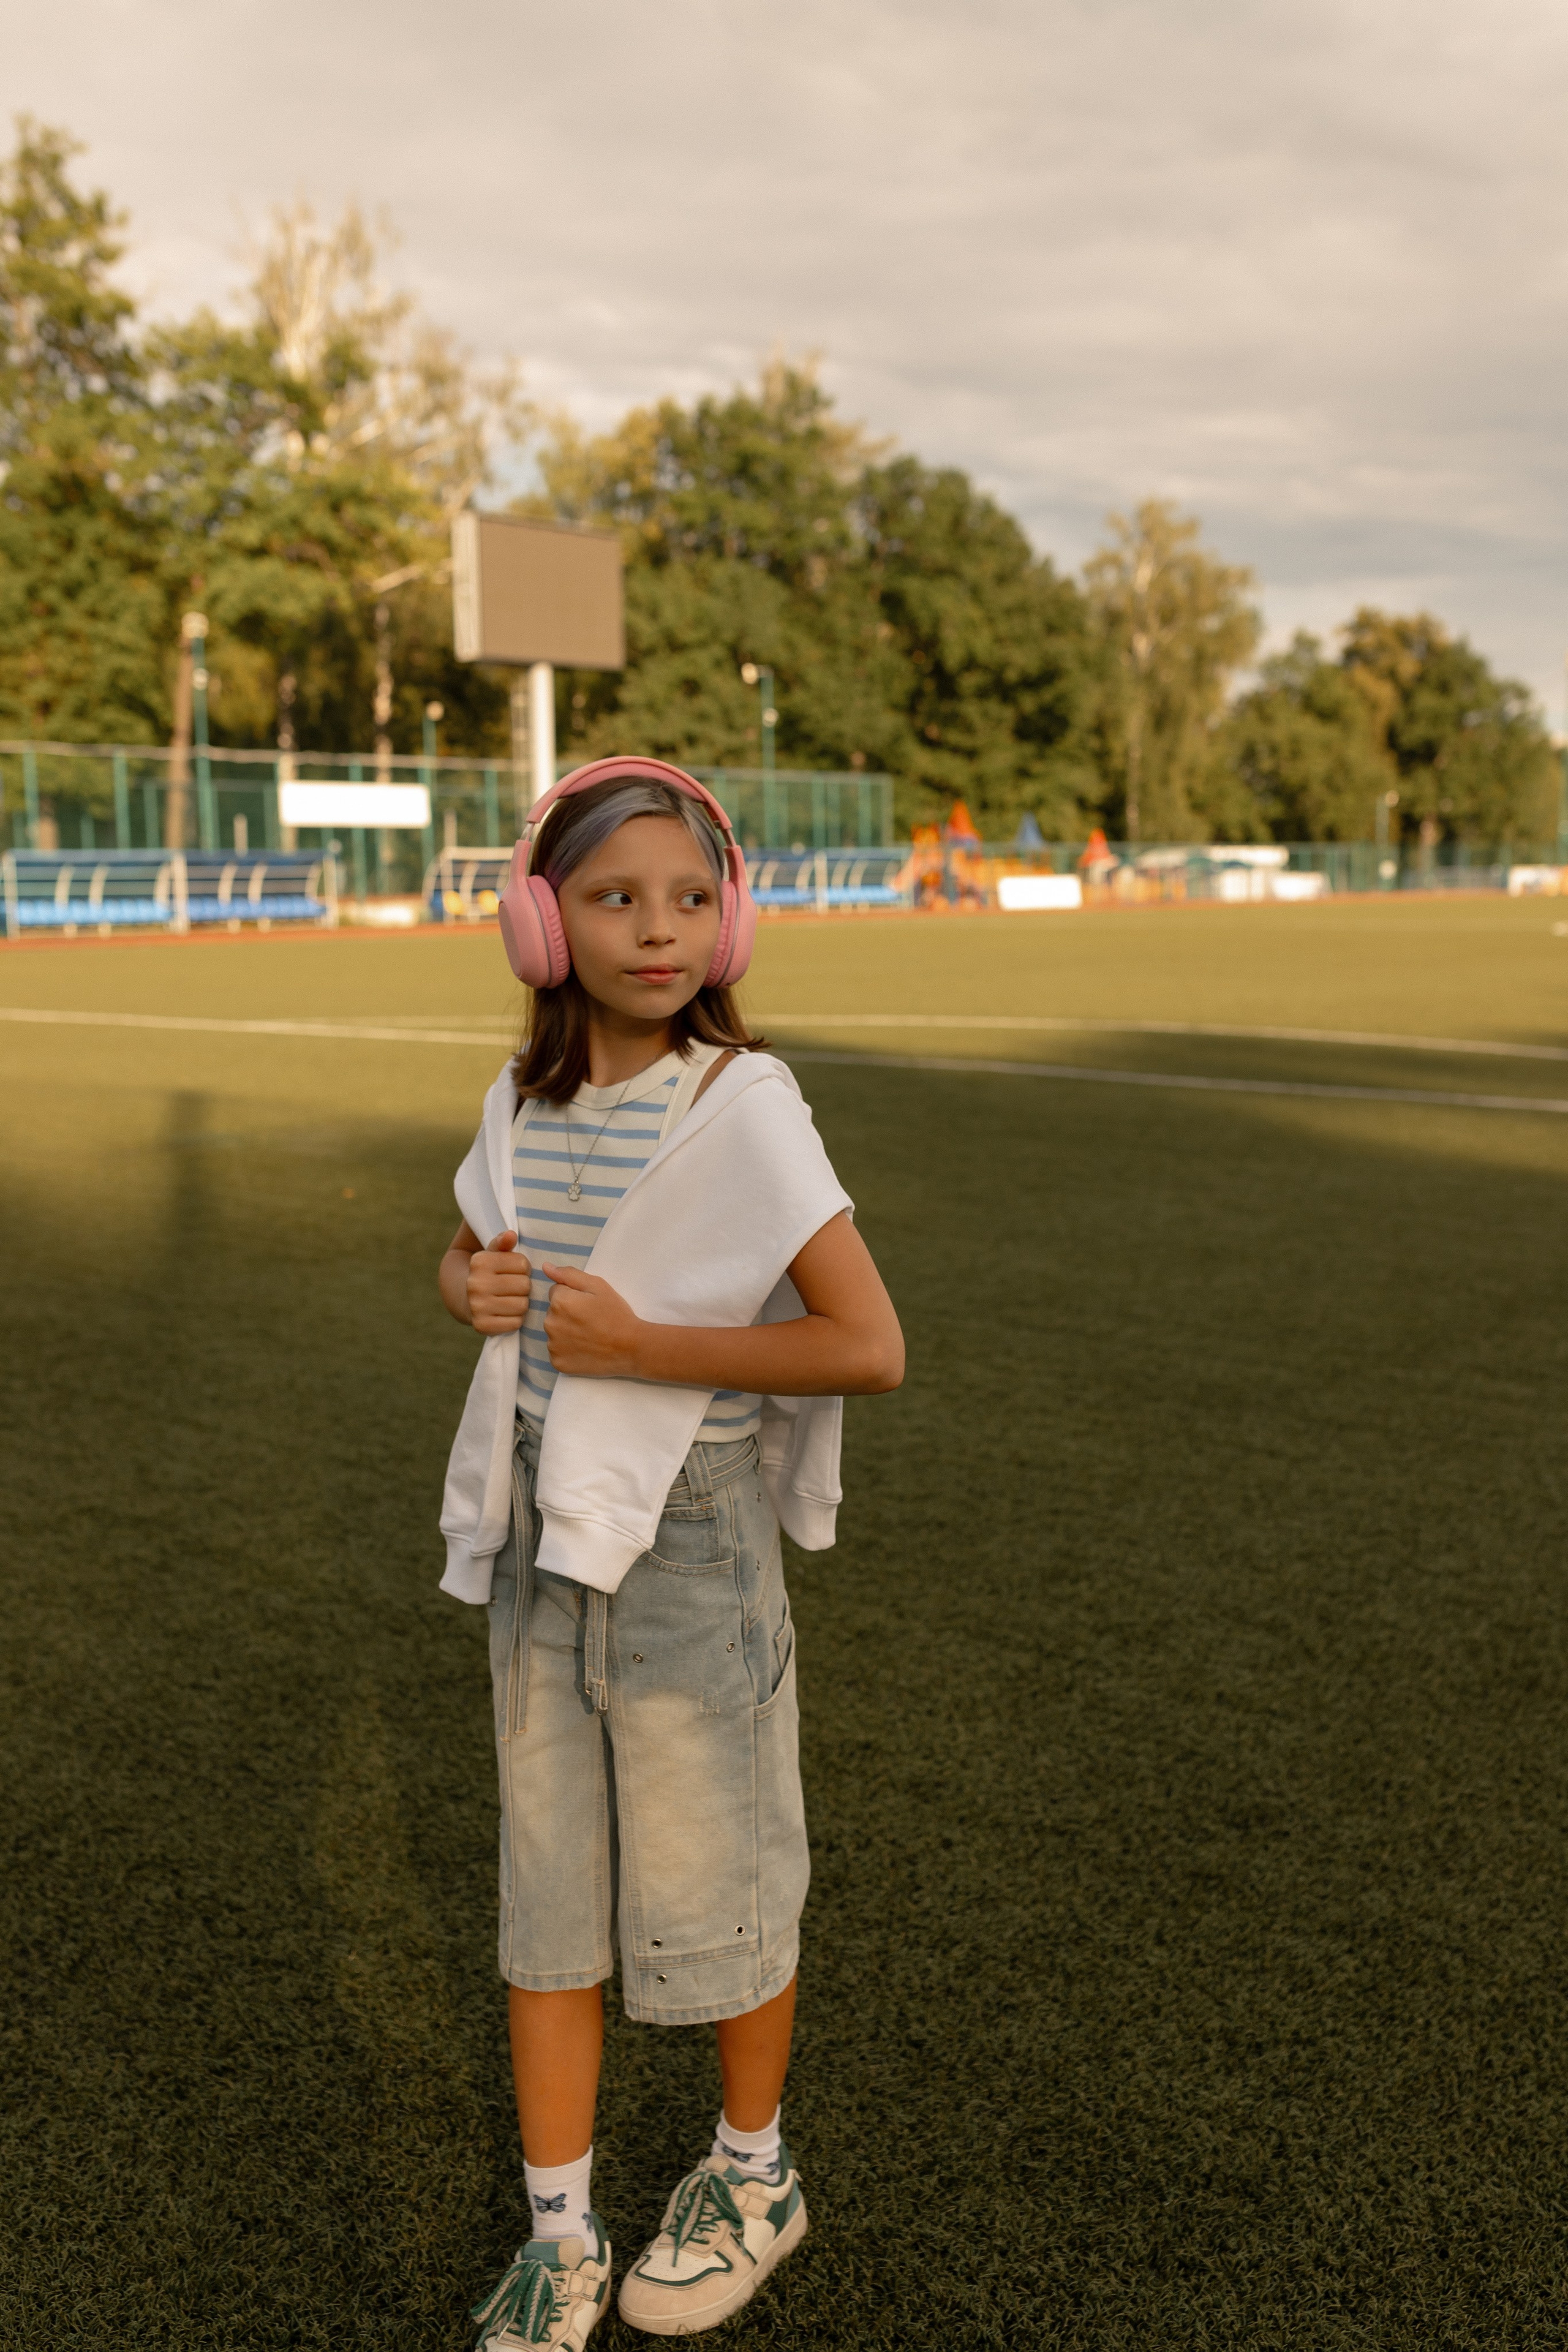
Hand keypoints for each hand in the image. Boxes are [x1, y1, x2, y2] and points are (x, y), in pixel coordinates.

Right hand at [468, 1230, 531, 1333]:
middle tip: (514, 1287)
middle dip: (524, 1286)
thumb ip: (503, 1242)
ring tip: (511, 1298)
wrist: (464, 1298)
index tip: (513, 1271)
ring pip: (522, 1305)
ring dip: (521, 1303)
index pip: (522, 1264)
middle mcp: (474, 1284)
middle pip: (524, 1285)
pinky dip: (515, 1319)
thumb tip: (511, 1234)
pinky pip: (515, 1323)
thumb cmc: (488, 1272)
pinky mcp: (481, 1326)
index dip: (523, 1268)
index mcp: (479, 1262)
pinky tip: (507, 1312)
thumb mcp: (494, 1253)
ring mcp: (476, 1306)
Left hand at [542, 1263, 641, 1377]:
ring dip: (566, 1331)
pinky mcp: (557, 1362)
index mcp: (559, 1301)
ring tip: (589, 1335)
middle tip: (590, 1320)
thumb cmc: (616, 1314)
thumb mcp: (598, 1286)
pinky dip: (567, 1349)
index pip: (557, 1292)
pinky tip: (584, 1349)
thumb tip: (545, 1267)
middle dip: (567, 1313)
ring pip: (555, 1331)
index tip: (589, 1305)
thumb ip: (569, 1275)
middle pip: (553, 1312)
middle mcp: (550, 1323)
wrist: (631, 1347)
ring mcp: (552, 1346)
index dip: (574, 1296)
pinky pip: (557, 1350)